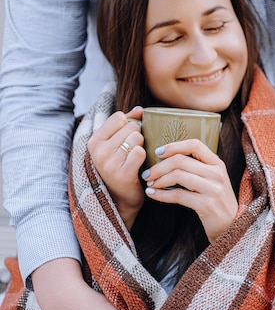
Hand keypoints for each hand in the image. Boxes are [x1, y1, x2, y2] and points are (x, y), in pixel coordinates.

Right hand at [87, 107, 145, 228]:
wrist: (120, 200)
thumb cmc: (119, 168)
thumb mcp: (115, 145)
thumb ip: (126, 124)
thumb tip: (139, 109)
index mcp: (94, 142)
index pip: (119, 117)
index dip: (129, 124)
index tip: (128, 137)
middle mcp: (99, 152)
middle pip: (131, 127)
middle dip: (138, 135)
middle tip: (134, 150)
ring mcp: (110, 163)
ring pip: (137, 138)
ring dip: (142, 146)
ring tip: (136, 157)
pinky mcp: (123, 174)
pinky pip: (140, 152)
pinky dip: (145, 157)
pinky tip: (141, 165)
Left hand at [142, 139, 237, 241]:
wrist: (232, 226)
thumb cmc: (217, 201)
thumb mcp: (213, 180)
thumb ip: (198, 167)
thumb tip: (169, 157)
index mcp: (217, 163)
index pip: (194, 145)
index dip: (174, 146)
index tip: (158, 152)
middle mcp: (216, 173)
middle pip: (181, 160)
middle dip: (159, 166)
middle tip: (147, 174)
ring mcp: (213, 189)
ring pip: (178, 175)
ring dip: (159, 179)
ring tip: (150, 184)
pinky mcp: (206, 205)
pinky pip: (178, 195)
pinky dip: (161, 194)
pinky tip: (153, 194)